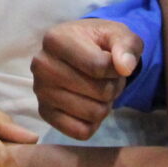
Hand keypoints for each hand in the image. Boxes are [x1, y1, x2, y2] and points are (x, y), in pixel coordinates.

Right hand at [30, 18, 141, 140]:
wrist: (79, 50)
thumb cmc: (98, 42)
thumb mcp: (118, 34)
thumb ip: (126, 45)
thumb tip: (125, 68)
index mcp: (55, 39)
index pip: (100, 66)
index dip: (117, 68)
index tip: (113, 61)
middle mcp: (41, 65)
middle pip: (100, 92)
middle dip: (112, 87)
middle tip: (105, 77)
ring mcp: (40, 91)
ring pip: (93, 114)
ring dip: (105, 104)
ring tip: (97, 88)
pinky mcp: (44, 113)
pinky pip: (81, 132)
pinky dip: (93, 122)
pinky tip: (88, 103)